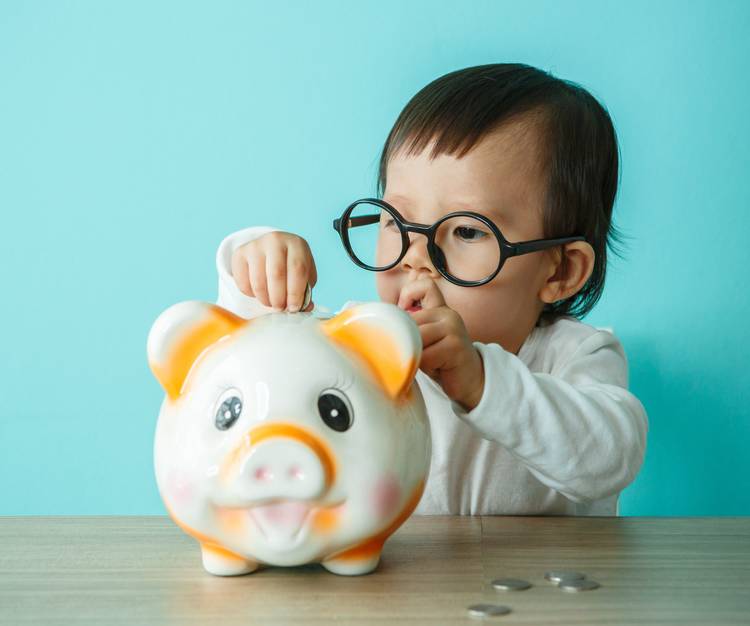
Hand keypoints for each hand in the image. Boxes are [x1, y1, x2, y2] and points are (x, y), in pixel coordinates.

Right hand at [231, 231, 316, 311]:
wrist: (271, 249)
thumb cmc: (291, 266)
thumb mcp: (304, 275)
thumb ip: (305, 292)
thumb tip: (306, 308)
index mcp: (296, 244)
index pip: (298, 269)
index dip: (296, 293)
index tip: (294, 308)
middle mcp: (275, 240)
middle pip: (276, 274)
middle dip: (279, 298)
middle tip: (280, 308)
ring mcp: (256, 245)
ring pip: (258, 281)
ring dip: (265, 299)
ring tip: (271, 303)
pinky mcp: (239, 253)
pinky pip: (243, 283)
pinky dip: (251, 295)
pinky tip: (260, 293)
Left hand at [397, 277, 484, 410]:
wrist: (469, 381)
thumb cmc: (440, 360)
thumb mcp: (424, 339)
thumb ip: (411, 326)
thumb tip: (383, 322)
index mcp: (440, 309)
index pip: (424, 285)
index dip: (408, 294)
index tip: (404, 312)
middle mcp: (448, 314)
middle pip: (412, 320)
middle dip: (405, 338)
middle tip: (409, 352)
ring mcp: (453, 328)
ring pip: (417, 337)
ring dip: (414, 353)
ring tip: (422, 361)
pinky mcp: (456, 346)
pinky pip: (427, 355)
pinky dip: (424, 365)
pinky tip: (434, 368)